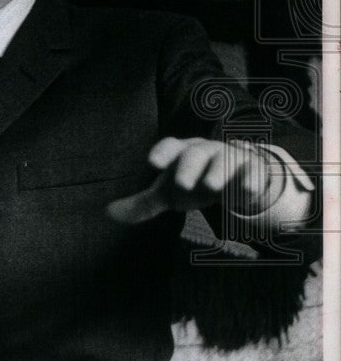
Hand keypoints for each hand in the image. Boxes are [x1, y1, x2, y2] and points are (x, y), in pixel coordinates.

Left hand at [107, 137, 276, 223]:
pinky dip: (250, 180)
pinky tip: (246, 190)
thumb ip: (142, 204)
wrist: (233, 176)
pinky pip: (253, 171)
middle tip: (181, 184)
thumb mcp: (169, 194)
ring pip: (223, 160)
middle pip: (195, 154)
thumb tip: (109, 213)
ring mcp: (229, 157)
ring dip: (217, 172)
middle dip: (187, 167)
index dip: (161, 153)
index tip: (153, 163)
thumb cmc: (194, 182)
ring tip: (211, 187)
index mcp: (181, 153)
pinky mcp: (252, 168)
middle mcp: (204, 151)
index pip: (169, 147)